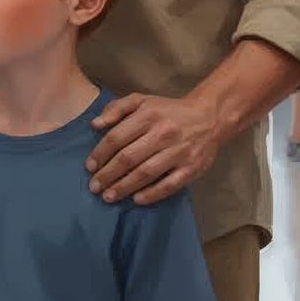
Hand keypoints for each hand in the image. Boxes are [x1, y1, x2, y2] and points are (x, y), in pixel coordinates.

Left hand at [87, 94, 222, 205]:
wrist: (209, 117)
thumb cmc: (168, 111)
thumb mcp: (142, 100)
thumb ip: (117, 108)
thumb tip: (95, 125)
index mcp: (148, 115)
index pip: (117, 137)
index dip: (100, 154)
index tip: (89, 167)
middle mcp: (162, 133)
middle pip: (128, 157)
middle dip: (108, 174)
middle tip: (94, 187)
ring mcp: (178, 152)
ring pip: (146, 173)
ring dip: (124, 187)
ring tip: (109, 196)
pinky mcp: (191, 168)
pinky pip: (169, 185)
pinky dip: (152, 194)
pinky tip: (136, 199)